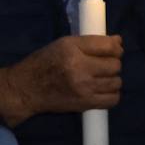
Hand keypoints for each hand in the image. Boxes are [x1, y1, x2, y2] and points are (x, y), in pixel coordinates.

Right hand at [0, 35, 122, 126]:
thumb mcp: (63, 45)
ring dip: (111, 80)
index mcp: (71, 48)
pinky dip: (111, 95)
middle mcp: (79, 67)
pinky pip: (113, 99)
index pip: (109, 46)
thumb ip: (91, 42)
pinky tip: (101, 90)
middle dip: (112, 64)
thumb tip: (118, 41)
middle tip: (101, 66)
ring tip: (99, 79)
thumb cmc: (44, 63)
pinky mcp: (85, 103)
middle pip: (115, 65)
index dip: (116, 48)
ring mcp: (83, 87)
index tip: (113, 51)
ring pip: (116, 82)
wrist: (25, 89)